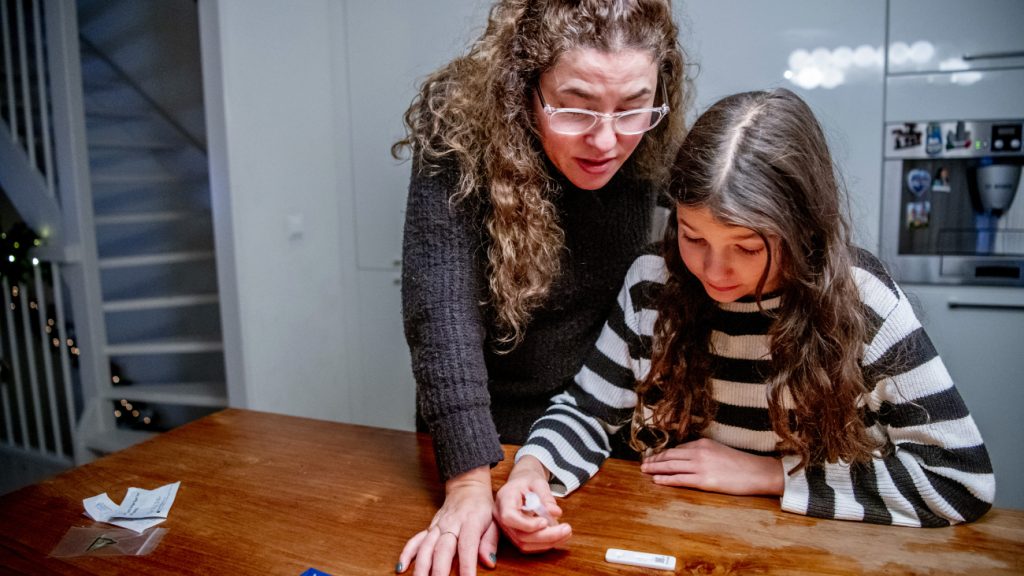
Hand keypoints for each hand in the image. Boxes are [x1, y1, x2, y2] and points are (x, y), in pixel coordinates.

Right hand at [397, 466, 498, 575]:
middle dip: (439, 571)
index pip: (467, 545)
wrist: (468, 487)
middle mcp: (451, 525)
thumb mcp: (494, 521)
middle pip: (442, 549)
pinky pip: (415, 541)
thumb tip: (489, 563)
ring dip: (421, 566)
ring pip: (425, 547)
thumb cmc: (483, 508)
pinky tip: (401, 568)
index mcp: (470, 522)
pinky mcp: (429, 528)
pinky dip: (407, 554)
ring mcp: (437, 526)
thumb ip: (490, 542)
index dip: (467, 564)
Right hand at [493, 456, 571, 552]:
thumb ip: (546, 496)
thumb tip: (556, 512)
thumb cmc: (528, 480)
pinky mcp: (514, 535)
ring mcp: (506, 529)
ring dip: (547, 542)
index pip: (509, 517)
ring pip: (524, 544)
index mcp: (504, 499)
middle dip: (545, 536)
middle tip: (567, 529)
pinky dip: (544, 544)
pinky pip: (527, 545)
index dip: (527, 524)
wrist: (521, 484)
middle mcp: (500, 517)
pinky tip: (559, 537)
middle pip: (520, 535)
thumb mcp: (538, 482)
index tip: (545, 522)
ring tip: (566, 533)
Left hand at [640, 437, 783, 495]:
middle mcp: (699, 452)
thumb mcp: (719, 451)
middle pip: (670, 455)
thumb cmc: (740, 464)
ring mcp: (700, 466)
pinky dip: (666, 479)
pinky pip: (679, 479)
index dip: (664, 454)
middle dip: (655, 459)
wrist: (756, 472)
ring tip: (644, 470)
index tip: (655, 457)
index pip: (678, 449)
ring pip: (671, 466)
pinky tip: (656, 480)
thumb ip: (703, 452)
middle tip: (643, 463)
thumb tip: (687, 457)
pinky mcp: (703, 480)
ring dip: (655, 468)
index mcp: (702, 443)